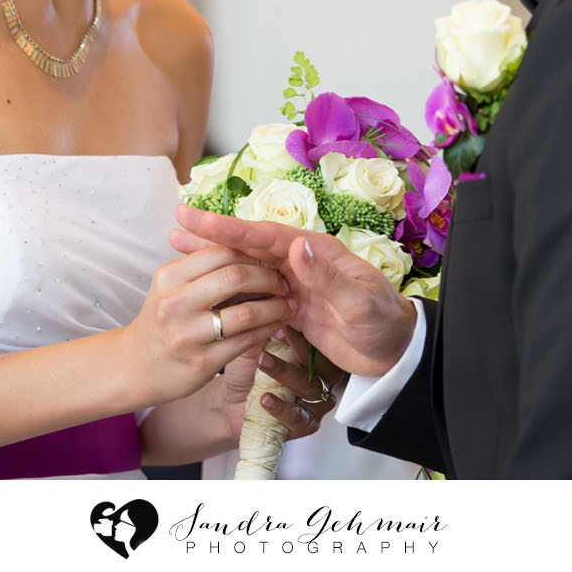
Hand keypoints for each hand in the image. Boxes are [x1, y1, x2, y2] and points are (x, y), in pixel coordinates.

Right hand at [122, 242, 291, 406]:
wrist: (137, 367)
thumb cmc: (163, 320)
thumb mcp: (172, 287)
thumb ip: (202, 266)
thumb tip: (244, 241)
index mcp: (169, 276)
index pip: (221, 251)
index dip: (252, 253)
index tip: (269, 260)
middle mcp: (175, 303)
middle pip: (236, 276)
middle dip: (269, 277)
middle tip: (284, 283)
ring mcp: (188, 334)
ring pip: (246, 312)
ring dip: (275, 307)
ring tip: (287, 305)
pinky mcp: (202, 362)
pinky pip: (246, 341)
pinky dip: (268, 331)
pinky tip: (276, 326)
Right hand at [172, 205, 417, 377]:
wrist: (394, 353)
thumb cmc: (384, 323)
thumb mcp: (360, 303)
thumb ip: (329, 278)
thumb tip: (298, 245)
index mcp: (317, 251)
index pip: (268, 235)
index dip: (232, 227)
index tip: (199, 217)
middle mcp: (303, 262)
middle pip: (250, 244)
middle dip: (214, 233)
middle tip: (178, 221)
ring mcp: (295, 284)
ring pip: (247, 265)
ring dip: (215, 256)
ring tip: (180, 245)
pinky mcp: (291, 307)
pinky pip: (254, 291)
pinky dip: (229, 286)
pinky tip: (207, 284)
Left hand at [218, 326, 344, 440]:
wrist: (230, 402)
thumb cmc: (247, 368)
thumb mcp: (255, 340)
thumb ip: (267, 325)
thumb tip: (275, 303)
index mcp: (316, 353)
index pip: (320, 338)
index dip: (306, 327)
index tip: (286, 314)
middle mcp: (323, 376)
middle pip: (322, 362)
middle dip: (300, 347)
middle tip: (279, 333)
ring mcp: (317, 401)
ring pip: (310, 387)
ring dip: (285, 373)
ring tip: (264, 362)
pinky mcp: (306, 424)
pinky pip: (299, 417)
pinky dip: (282, 408)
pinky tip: (266, 398)